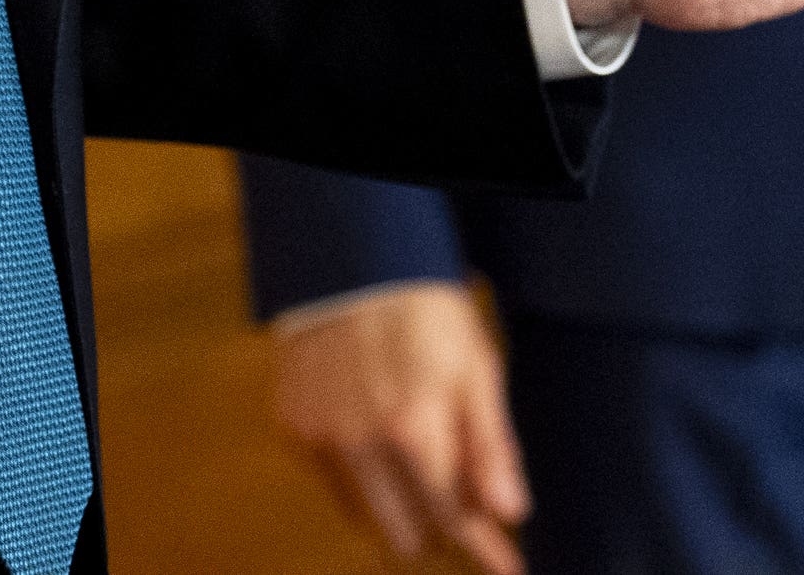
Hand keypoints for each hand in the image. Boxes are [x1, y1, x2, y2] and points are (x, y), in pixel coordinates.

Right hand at [270, 282, 529, 573]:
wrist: (352, 259)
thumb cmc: (425, 310)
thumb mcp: (476, 368)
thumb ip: (492, 447)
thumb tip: (510, 513)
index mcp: (412, 429)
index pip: (455, 521)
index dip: (485, 550)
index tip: (506, 568)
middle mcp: (360, 443)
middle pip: (406, 537)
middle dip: (440, 532)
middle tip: (464, 510)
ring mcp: (320, 437)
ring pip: (364, 520)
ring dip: (397, 511)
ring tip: (419, 472)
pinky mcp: (293, 427)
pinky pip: (333, 483)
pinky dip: (360, 478)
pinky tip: (377, 442)